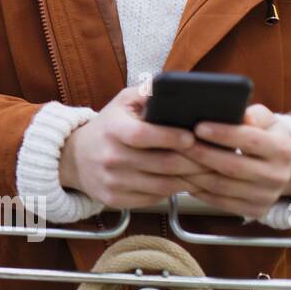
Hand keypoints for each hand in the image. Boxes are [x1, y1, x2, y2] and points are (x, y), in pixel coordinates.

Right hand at [59, 84, 211, 208]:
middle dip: (195, 161)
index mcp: (112, 129)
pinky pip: (154, 198)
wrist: (75, 157)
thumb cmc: (108, 127)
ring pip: (163, 185)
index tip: (193, 136)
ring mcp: (112, 181)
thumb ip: (148, 94)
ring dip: (190, 179)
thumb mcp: (122, 103)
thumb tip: (178, 89)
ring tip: (207, 171)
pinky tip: (184, 181)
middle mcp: (110, 157)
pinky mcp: (115, 200)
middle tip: (216, 157)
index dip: (170, 137)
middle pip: (162, 164)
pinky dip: (173, 191)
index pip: (142, 135)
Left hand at [177, 104, 290, 219]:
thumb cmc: (265, 137)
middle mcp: (277, 176)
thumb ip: (254, 115)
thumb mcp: (266, 121)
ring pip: (222, 187)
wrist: (283, 169)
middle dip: (202, 154)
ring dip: (194, 174)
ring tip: (174, 160)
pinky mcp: (255, 210)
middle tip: (178, 143)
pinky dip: (198, 190)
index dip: (223, 134)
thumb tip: (239, 115)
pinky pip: (220, 202)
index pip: (250, 141)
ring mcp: (266, 196)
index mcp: (282, 150)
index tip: (198, 126)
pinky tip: (182, 177)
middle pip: (233, 167)